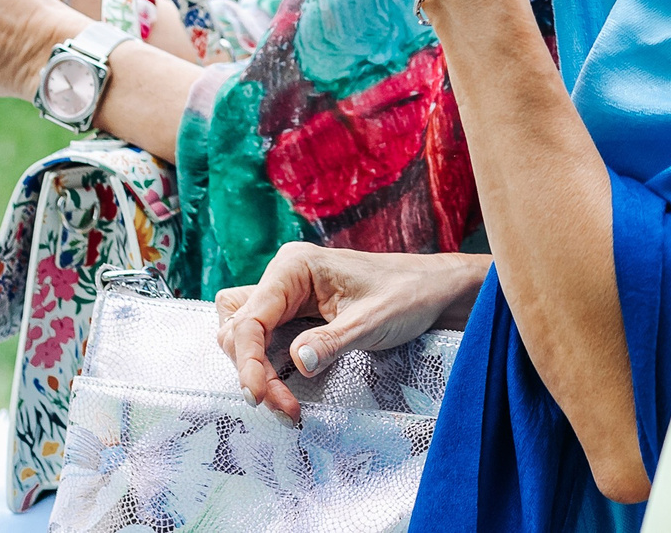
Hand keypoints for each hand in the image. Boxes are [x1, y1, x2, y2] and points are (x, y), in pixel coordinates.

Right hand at [216, 243, 487, 420]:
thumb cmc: (407, 295)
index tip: (259, 396)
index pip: (250, 317)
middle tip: (279, 405)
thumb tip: (296, 363)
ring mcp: (287, 294)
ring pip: (244, 335)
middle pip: (238, 328)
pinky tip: (284, 389)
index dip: (248, 361)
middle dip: (252, 369)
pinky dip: (267, 366)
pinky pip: (264, 340)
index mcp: (295, 266)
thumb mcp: (372, 322)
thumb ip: (332, 342)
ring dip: (256, 370)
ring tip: (283, 401)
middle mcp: (284, 276)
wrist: (432, 292)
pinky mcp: (294, 313)